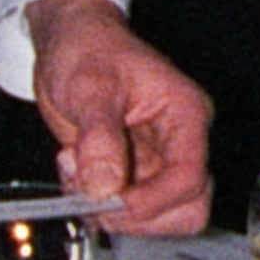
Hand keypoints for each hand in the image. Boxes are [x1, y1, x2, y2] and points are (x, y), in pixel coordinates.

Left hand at [27, 0, 211, 234]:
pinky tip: (75, 171)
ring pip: (159, 216)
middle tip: (94, 195)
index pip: (190, 177)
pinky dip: (95, 203)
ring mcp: (157, 160)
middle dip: (137, 214)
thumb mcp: (90, 86)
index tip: (113, 202)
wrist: (69, 43)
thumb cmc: (88, 49)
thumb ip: (99, 137)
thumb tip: (105, 186)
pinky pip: (126, 208)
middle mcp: (179, 143)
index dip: (154, 200)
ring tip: (77, 174)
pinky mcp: (133, 171)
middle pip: (188, 208)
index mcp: (185, 116)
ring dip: (113, 211)